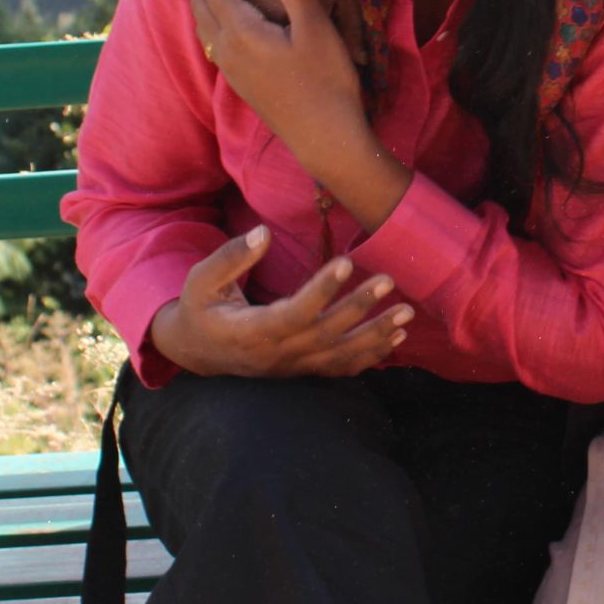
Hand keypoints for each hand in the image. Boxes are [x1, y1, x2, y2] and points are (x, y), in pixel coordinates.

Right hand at [147, 225, 412, 378]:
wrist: (197, 352)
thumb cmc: (201, 308)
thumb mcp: (201, 280)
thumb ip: (231, 257)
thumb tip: (262, 233)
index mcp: (249, 331)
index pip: (292, 314)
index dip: (321, 291)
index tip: (346, 262)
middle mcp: (275, 355)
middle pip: (324, 334)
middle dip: (358, 308)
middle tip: (388, 280)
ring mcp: (291, 367)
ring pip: (339, 356)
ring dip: (375, 336)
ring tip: (406, 314)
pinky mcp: (302, 371)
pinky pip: (340, 369)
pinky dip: (371, 356)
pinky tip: (396, 338)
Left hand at [194, 0, 413, 227]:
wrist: (325, 139)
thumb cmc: (328, 80)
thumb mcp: (316, 25)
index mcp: (241, 31)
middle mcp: (226, 50)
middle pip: (200, 2)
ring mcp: (230, 70)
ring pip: (202, 24)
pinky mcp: (239, 84)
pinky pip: (212, 42)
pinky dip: (214, 18)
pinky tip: (236, 18)